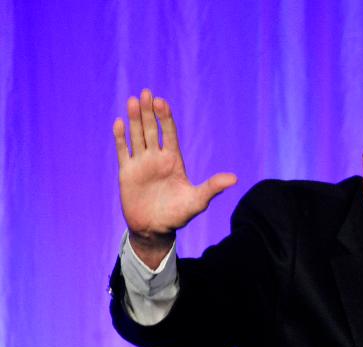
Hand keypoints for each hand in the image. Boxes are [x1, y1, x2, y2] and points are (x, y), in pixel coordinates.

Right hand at [113, 88, 236, 267]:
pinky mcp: (127, 172)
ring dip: (134, 119)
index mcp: (174, 161)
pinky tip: (119, 123)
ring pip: (137, 136)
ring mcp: (141, 164)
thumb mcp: (198, 201)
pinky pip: (123, 151)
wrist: (155, 229)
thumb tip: (234, 179)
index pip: (169, 134)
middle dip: (148, 112)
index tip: (162, 102)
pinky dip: (120, 138)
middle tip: (146, 93)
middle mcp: (157, 158)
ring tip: (132, 100)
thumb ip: (212, 187)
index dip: (165, 118)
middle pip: (152, 130)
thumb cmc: (178, 215)